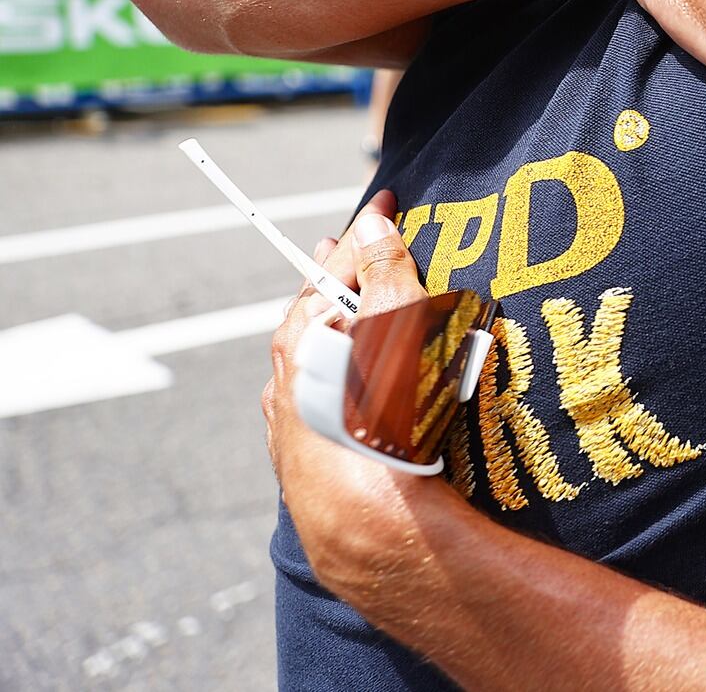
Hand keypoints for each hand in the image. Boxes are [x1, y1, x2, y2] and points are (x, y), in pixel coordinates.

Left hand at [263, 193, 453, 598]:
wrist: (371, 528)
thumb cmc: (384, 424)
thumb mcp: (396, 332)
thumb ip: (385, 274)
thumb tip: (373, 223)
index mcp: (301, 342)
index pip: (332, 268)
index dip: (364, 232)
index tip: (386, 201)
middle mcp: (286, 383)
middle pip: (315, 316)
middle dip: (340, 282)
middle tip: (360, 252)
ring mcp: (295, 428)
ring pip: (313, 365)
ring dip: (340, 334)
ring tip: (368, 317)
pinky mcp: (313, 466)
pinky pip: (324, 406)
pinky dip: (341, 382)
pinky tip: (360, 390)